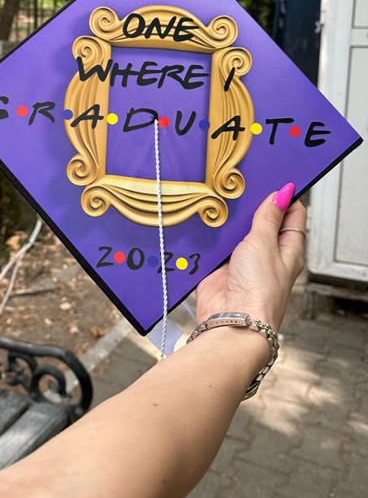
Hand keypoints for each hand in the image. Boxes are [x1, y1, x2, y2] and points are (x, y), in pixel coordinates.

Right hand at [196, 185, 305, 331]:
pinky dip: (212, 235)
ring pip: (237, 232)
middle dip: (253, 206)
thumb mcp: (264, 243)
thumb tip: (281, 194)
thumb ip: (269, 217)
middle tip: (242, 186)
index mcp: (288, 249)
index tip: (273, 179)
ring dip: (230, 221)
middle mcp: (267, 255)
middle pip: (262, 222)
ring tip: (221, 200)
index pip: (292, 216)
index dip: (285, 197)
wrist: (230, 319)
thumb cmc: (258, 290)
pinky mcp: (221, 267)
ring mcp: (243, 261)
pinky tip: (206, 221)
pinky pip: (216, 245)